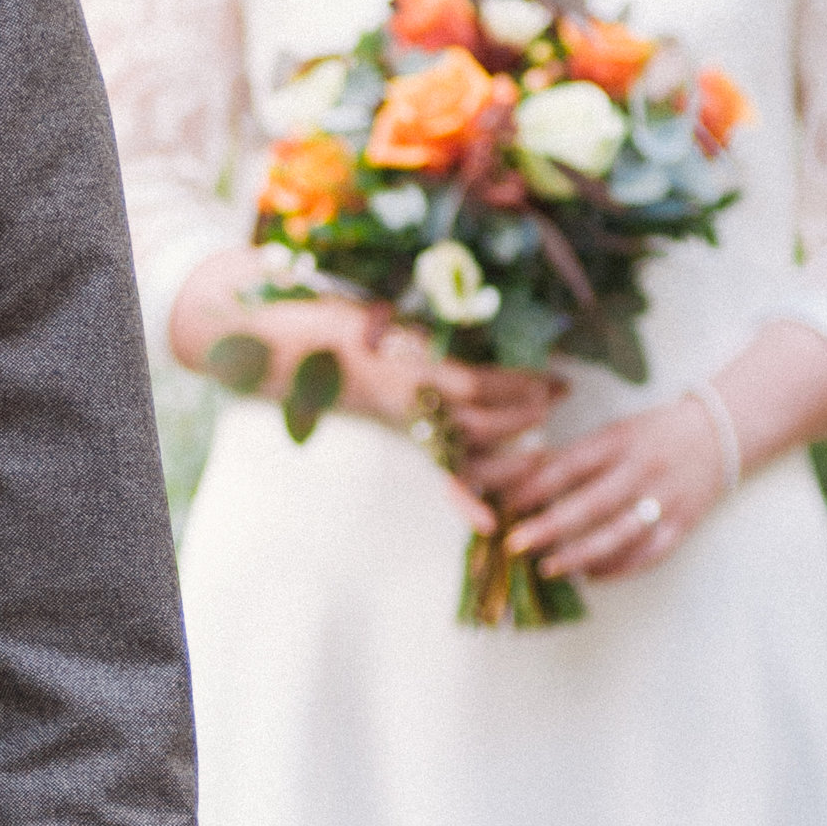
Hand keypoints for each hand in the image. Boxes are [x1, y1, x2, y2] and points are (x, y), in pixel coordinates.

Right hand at [169, 248, 559, 464]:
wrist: (264, 339)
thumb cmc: (316, 307)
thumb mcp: (372, 302)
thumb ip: (417, 315)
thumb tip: (469, 306)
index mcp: (400, 364)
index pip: (477, 385)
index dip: (521, 384)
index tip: (554, 373)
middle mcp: (403, 397)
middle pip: (482, 418)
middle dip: (528, 408)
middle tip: (562, 392)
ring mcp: (397, 416)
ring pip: (465, 440)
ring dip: (509, 439)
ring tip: (543, 426)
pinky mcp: (392, 425)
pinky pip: (433, 464)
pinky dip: (463, 493)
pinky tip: (488, 523)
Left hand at [476, 393, 726, 584]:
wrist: (719, 435)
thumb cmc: (652, 435)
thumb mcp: (613, 433)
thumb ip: (574, 456)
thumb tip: (521, 477)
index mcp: (620, 441)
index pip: (571, 466)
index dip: (536, 486)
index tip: (507, 504)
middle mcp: (643, 470)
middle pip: (591, 504)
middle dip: (549, 527)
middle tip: (515, 544)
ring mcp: (665, 500)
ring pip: (619, 535)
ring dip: (580, 555)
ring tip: (548, 568)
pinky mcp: (683, 525)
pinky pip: (649, 555)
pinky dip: (618, 569)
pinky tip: (591, 577)